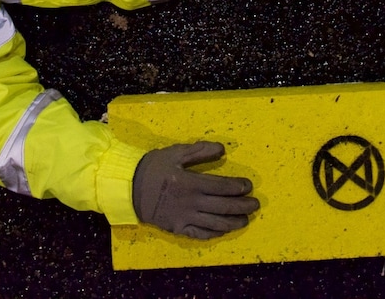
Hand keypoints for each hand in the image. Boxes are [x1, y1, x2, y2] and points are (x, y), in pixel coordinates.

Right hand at [132, 141, 258, 238]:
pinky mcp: (178, 228)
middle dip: (242, 206)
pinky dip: (214, 233)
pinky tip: (223, 230)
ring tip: (245, 219)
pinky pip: (200, 234)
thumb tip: (222, 149)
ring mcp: (185, 218)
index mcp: (191, 182)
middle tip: (255, 204)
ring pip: (216, 223)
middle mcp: (192, 203)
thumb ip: (200, 150)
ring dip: (233, 222)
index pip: (222, 187)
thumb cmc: (153, 167)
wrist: (128, 188)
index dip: (238, 187)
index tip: (248, 186)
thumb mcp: (175, 153)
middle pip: (223, 206)